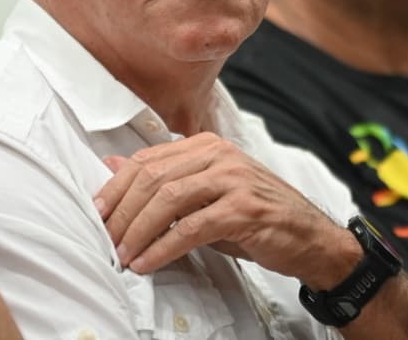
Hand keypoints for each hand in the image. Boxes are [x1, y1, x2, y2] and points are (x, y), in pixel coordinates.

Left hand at [94, 132, 357, 285]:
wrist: (310, 238)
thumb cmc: (255, 217)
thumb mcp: (206, 193)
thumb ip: (164, 179)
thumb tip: (112, 165)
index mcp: (207, 145)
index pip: (149, 159)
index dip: (117, 187)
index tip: (97, 214)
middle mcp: (219, 155)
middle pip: (154, 177)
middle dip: (122, 212)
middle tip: (106, 239)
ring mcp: (233, 179)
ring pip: (169, 199)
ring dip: (138, 231)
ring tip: (122, 254)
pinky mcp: (243, 209)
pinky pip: (191, 228)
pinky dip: (163, 248)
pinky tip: (147, 262)